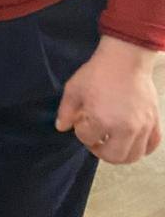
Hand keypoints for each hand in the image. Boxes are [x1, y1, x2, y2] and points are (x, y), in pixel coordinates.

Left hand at [55, 36, 161, 164]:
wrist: (125, 59)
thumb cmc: (98, 73)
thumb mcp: (74, 89)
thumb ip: (66, 111)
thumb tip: (62, 127)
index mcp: (103, 120)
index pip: (87, 139)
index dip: (80, 132)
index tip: (80, 122)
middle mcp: (125, 128)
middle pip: (112, 156)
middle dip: (99, 150)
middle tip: (94, 140)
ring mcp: (143, 126)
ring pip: (133, 156)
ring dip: (119, 154)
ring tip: (111, 143)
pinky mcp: (154, 122)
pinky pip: (152, 145)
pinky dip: (141, 149)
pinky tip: (131, 142)